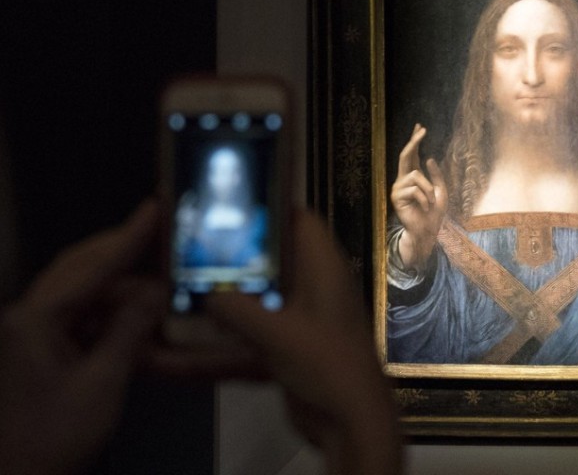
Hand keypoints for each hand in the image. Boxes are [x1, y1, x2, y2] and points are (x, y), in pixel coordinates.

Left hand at [0, 201, 164, 474]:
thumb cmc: (51, 438)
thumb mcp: (102, 383)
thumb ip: (130, 330)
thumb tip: (156, 292)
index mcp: (34, 320)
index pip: (91, 267)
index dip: (129, 237)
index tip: (155, 208)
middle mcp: (27, 318)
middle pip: (80, 269)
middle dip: (121, 251)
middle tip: (160, 230)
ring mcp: (31, 335)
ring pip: (83, 294)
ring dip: (122, 290)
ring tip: (162, 286)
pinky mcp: (40, 352)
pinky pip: (81, 319)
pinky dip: (112, 316)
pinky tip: (140, 319)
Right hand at [152, 210, 402, 474]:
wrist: (350, 421)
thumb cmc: (325, 363)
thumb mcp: (276, 332)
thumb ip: (236, 308)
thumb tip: (201, 291)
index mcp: (324, 269)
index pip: (302, 222)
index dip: (271, 208)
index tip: (230, 203)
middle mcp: (315, 288)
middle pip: (274, 259)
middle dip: (236, 255)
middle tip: (192, 246)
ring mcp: (303, 320)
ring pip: (259, 299)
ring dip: (226, 300)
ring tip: (180, 289)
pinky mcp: (291, 350)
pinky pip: (253, 337)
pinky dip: (225, 340)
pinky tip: (185, 345)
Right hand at [390, 124, 446, 269]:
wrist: (427, 231)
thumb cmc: (434, 213)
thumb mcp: (440, 191)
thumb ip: (435, 175)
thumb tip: (429, 158)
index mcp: (413, 177)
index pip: (412, 155)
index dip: (414, 140)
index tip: (419, 126)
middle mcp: (403, 180)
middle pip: (405, 155)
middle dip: (414, 141)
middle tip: (422, 130)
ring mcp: (398, 188)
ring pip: (416, 176)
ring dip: (428, 189)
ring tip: (430, 202)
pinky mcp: (396, 198)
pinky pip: (415, 189)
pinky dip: (425, 199)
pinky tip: (424, 208)